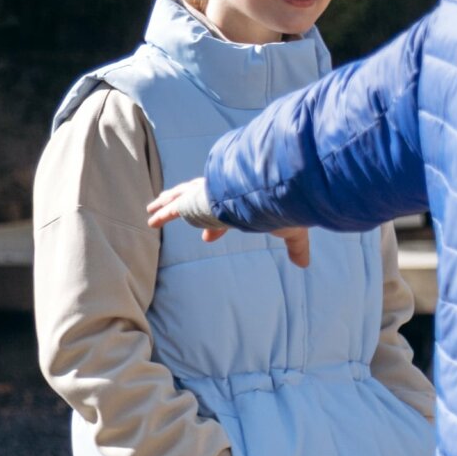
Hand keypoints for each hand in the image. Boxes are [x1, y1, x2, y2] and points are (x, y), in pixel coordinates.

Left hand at [146, 177, 311, 267]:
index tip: (208, 237)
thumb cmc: (279, 207)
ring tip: (153, 208)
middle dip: (188, 208)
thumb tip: (305, 264)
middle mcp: (221, 194)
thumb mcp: (291, 231)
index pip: (224, 212)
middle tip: (179, 218)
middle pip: (198, 198)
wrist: (266, 192)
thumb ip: (296, 247)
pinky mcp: (193, 201)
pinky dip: (162, 215)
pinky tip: (151, 221)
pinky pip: (172, 209)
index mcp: (243, 200)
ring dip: (167, 203)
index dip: (216, 227)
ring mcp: (205, 196)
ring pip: (180, 197)